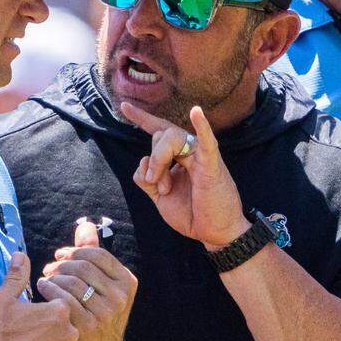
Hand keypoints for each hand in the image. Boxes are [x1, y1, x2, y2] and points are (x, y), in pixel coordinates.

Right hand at [0, 252, 79, 340]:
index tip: (31, 322)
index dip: (44, 314)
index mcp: (59, 310)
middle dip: (51, 332)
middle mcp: (71, 331)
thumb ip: (16, 278)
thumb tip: (20, 255)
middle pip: (66, 327)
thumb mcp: (3, 302)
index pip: (60, 306)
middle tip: (31, 340)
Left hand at [38, 222, 137, 340]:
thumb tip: (85, 225)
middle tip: (50, 267)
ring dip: (53, 276)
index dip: (75, 251)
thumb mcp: (105, 284)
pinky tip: (42, 289)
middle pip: (82, 266)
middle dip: (61, 264)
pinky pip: (62, 298)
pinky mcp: (87, 326)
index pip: (97, 254)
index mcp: (126, 282)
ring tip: (45, 278)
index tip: (61, 255)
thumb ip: (94, 254)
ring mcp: (104, 313)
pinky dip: (48, 289)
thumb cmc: (97, 312)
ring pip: (71, 281)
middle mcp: (119, 297)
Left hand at [122, 103, 249, 248]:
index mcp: (178, 158)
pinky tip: (196, 113)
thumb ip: (147, 180)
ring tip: (163, 188)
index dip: (141, 118)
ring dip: (159, 160)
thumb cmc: (193, 214)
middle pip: (160, 135)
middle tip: (160, 188)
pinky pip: (205, 143)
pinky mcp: (212, 166)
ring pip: (171, 137)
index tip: (125, 106)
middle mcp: (190, 152)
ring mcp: (201, 156)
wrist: (215, 233)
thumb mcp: (160, 199)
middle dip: (152, 161)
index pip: (159, 131)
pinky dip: (201, 127)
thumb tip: (142, 162)